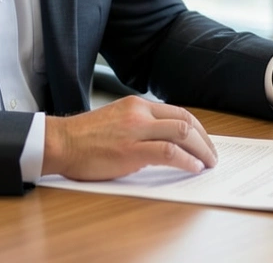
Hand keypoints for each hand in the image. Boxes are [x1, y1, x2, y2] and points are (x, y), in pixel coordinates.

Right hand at [42, 96, 217, 180]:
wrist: (59, 142)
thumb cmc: (84, 137)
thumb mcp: (117, 120)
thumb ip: (141, 126)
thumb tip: (166, 143)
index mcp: (137, 105)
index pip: (178, 112)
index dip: (197, 129)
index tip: (205, 142)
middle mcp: (140, 113)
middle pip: (186, 121)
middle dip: (205, 140)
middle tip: (212, 155)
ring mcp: (136, 131)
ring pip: (182, 133)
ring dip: (201, 150)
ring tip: (207, 163)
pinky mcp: (131, 151)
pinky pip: (169, 152)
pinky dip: (186, 161)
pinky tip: (193, 168)